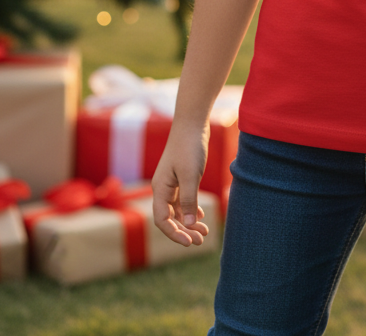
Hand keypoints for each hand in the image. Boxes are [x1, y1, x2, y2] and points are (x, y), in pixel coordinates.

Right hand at [152, 124, 210, 245]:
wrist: (193, 122)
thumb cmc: (189, 147)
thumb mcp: (190, 175)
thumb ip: (189, 200)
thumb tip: (189, 225)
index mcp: (160, 189)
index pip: (162, 220)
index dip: (174, 234)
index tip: (190, 242)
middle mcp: (163, 188)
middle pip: (169, 218)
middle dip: (184, 231)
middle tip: (201, 241)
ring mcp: (171, 183)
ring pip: (177, 210)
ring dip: (189, 222)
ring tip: (205, 232)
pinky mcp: (181, 176)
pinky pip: (182, 200)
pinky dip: (191, 209)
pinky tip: (200, 215)